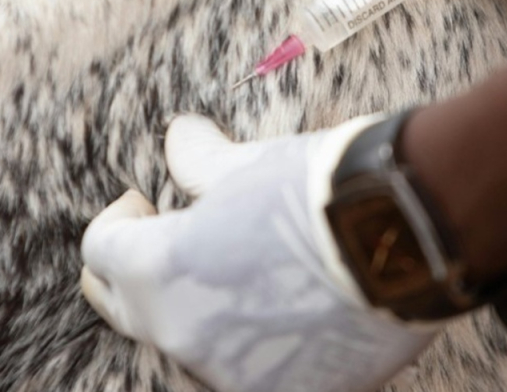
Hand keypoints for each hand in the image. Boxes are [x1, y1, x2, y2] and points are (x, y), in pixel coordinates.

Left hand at [79, 115, 437, 391]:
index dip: (116, 220)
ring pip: (190, 344)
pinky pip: (250, 368)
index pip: (100, 252)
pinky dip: (253, 340)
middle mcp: (185, 335)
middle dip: (134, 274)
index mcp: (159, 272)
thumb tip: (179, 138)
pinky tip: (284, 304)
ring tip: (235, 271)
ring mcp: (236, 374)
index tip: (141, 204)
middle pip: (128, 310)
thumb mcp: (246, 164)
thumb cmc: (316, 189)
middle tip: (161, 240)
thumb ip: (198, 162)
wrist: (406, 233)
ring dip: (195, 310)